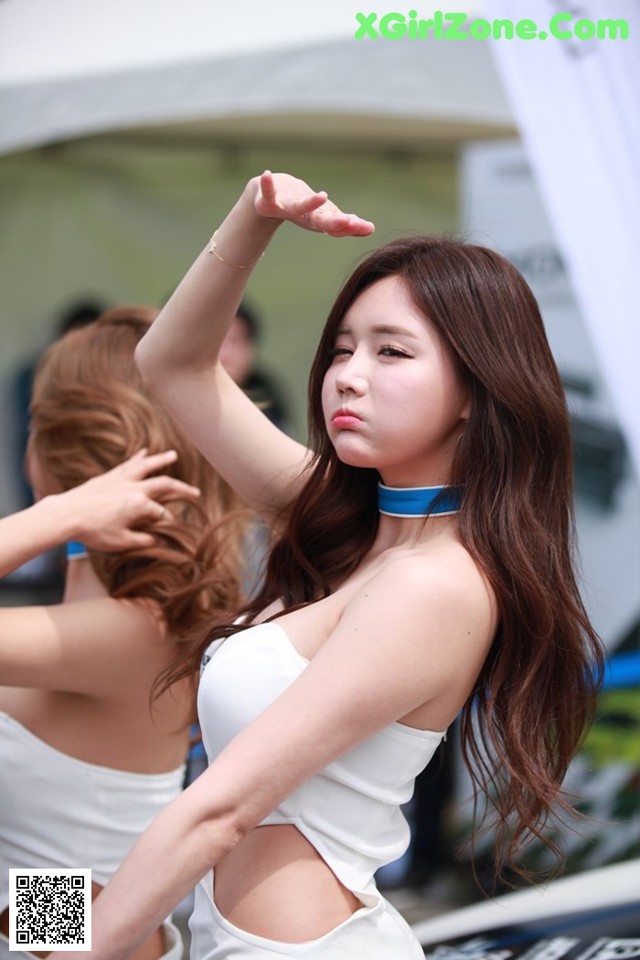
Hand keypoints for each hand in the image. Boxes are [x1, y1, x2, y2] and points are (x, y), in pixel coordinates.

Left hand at [54, 449, 200, 551]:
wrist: (66, 514)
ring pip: (146, 466)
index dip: (170, 523)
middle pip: (164, 485)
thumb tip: (159, 541)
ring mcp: (121, 479)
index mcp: (140, 505)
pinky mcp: (108, 476)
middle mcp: (134, 488)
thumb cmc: (93, 531)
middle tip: (196, 492)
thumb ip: (143, 541)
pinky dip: (137, 458)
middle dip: (182, 489)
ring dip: (161, 460)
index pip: (163, 513)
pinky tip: (144, 452)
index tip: (173, 531)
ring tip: (173, 455)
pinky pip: (127, 464)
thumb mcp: (121, 542)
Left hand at [253, 170, 374, 237]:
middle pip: (321, 221)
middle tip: (348, 222)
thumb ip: (347, 224)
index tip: (367, 228)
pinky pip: (267, 191)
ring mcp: (286, 208)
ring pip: (299, 207)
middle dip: (334, 222)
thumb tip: (370, 229)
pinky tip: (266, 174)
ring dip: (310, 203)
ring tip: (322, 196)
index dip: (351, 228)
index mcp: (319, 221)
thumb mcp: (324, 216)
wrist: (268, 203)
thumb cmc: (301, 210)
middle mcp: (304, 217)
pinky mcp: (268, 200)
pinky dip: (267, 184)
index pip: (337, 227)